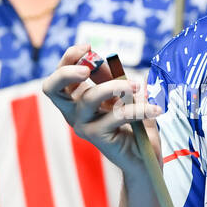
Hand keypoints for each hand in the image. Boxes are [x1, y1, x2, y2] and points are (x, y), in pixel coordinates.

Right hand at [40, 44, 162, 171]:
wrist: (145, 160)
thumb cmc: (135, 126)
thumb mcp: (126, 96)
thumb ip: (114, 78)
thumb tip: (105, 58)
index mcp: (76, 99)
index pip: (61, 74)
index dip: (69, 57)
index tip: (88, 46)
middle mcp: (73, 112)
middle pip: (52, 88)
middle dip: (66, 71)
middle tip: (87, 68)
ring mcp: (83, 125)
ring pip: (90, 97)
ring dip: (116, 86)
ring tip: (137, 86)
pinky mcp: (97, 137)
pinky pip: (116, 115)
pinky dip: (138, 109)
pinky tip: (155, 109)